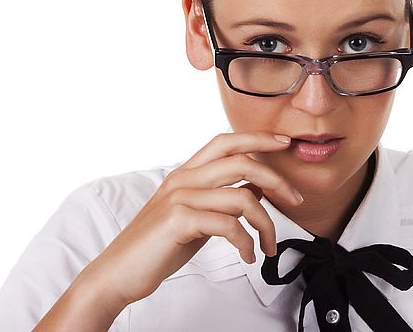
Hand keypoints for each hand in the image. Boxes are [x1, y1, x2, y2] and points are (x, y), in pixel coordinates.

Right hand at [83, 132, 302, 307]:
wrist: (116, 274)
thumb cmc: (158, 246)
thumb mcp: (195, 215)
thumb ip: (220, 198)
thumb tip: (254, 187)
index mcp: (186, 173)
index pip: (226, 141)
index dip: (257, 137)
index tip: (284, 142)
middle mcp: (183, 179)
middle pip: (242, 162)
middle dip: (276, 179)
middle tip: (296, 200)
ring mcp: (180, 198)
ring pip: (241, 197)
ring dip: (266, 223)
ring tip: (268, 246)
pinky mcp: (178, 221)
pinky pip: (229, 225)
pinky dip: (246, 242)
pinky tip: (248, 255)